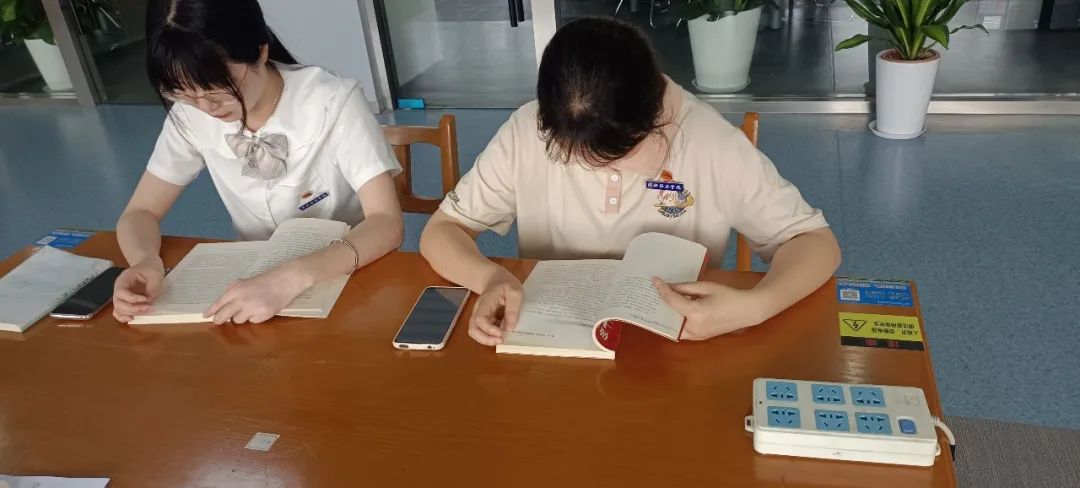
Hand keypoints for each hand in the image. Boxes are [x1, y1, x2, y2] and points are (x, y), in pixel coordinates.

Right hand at [113, 257, 165, 322]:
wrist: (149, 267)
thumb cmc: (150, 269)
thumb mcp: (155, 273)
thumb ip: (152, 287)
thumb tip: (149, 300)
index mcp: (123, 280)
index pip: (121, 292)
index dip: (132, 298)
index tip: (146, 299)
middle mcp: (119, 289)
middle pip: (118, 303)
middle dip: (133, 308)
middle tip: (149, 307)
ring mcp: (121, 297)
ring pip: (118, 310)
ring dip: (131, 313)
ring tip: (146, 311)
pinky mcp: (125, 303)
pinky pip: (119, 313)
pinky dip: (124, 317)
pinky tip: (133, 318)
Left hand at [204, 263, 312, 324]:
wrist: (286, 279)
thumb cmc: (266, 280)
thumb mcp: (246, 281)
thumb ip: (233, 291)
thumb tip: (221, 305)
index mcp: (236, 289)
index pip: (219, 304)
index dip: (211, 311)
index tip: (205, 316)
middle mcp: (242, 299)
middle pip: (224, 316)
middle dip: (220, 320)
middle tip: (219, 321)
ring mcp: (253, 308)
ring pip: (238, 320)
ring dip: (241, 317)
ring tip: (251, 308)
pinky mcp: (264, 315)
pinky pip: (252, 321)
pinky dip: (255, 317)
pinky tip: (262, 309)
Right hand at [468, 274, 522, 345]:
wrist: (496, 279)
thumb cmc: (506, 284)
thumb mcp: (515, 292)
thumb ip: (512, 309)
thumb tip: (509, 328)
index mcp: (485, 302)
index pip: (480, 319)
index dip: (489, 329)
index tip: (501, 334)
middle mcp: (478, 311)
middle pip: (473, 329)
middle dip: (485, 339)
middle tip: (501, 340)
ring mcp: (480, 316)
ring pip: (476, 333)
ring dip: (487, 340)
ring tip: (501, 339)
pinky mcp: (484, 320)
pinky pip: (483, 332)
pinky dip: (491, 336)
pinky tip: (502, 334)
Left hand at [652, 278, 776, 339]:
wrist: (746, 311)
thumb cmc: (728, 296)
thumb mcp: (706, 287)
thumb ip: (685, 287)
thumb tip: (669, 286)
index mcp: (695, 313)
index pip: (672, 301)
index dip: (662, 290)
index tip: (654, 281)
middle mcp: (693, 328)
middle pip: (668, 318)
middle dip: (660, 307)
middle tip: (652, 294)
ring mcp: (696, 336)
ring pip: (673, 327)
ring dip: (666, 316)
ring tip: (659, 302)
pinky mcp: (699, 338)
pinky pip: (681, 331)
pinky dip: (675, 322)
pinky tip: (672, 311)